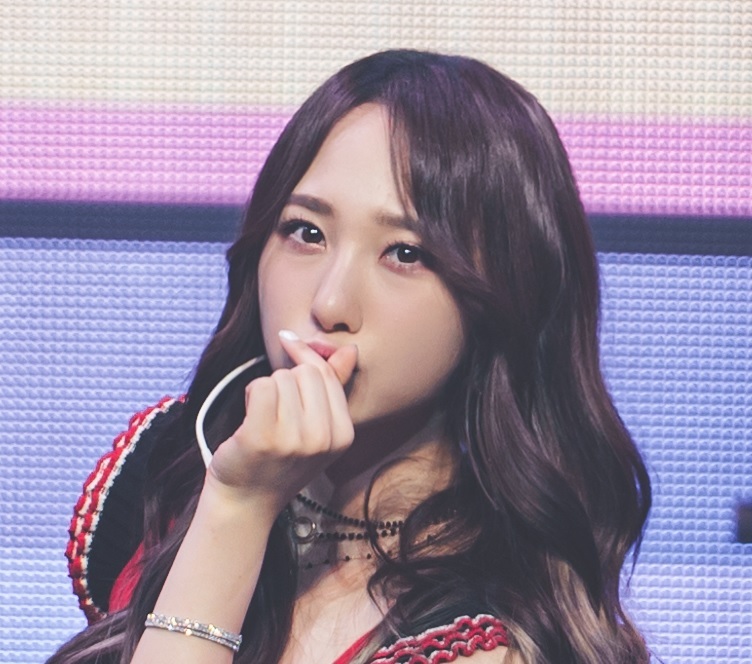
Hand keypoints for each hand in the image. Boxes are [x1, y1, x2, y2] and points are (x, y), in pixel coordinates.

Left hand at [206, 331, 357, 513]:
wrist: (246, 501)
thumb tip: (349, 350)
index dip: (306, 356)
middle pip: (305, 372)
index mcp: (343, 436)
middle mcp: (323, 439)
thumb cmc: (278, 460)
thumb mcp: (317, 429)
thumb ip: (333, 387)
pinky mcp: (262, 438)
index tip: (289, 343)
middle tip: (276, 409)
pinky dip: (251, 393)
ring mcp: (293, 440)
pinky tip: (251, 415)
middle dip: (286, 380)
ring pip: (281, 378)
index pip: (327, 375)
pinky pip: (261, 386)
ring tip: (264, 418)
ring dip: (266, 389)